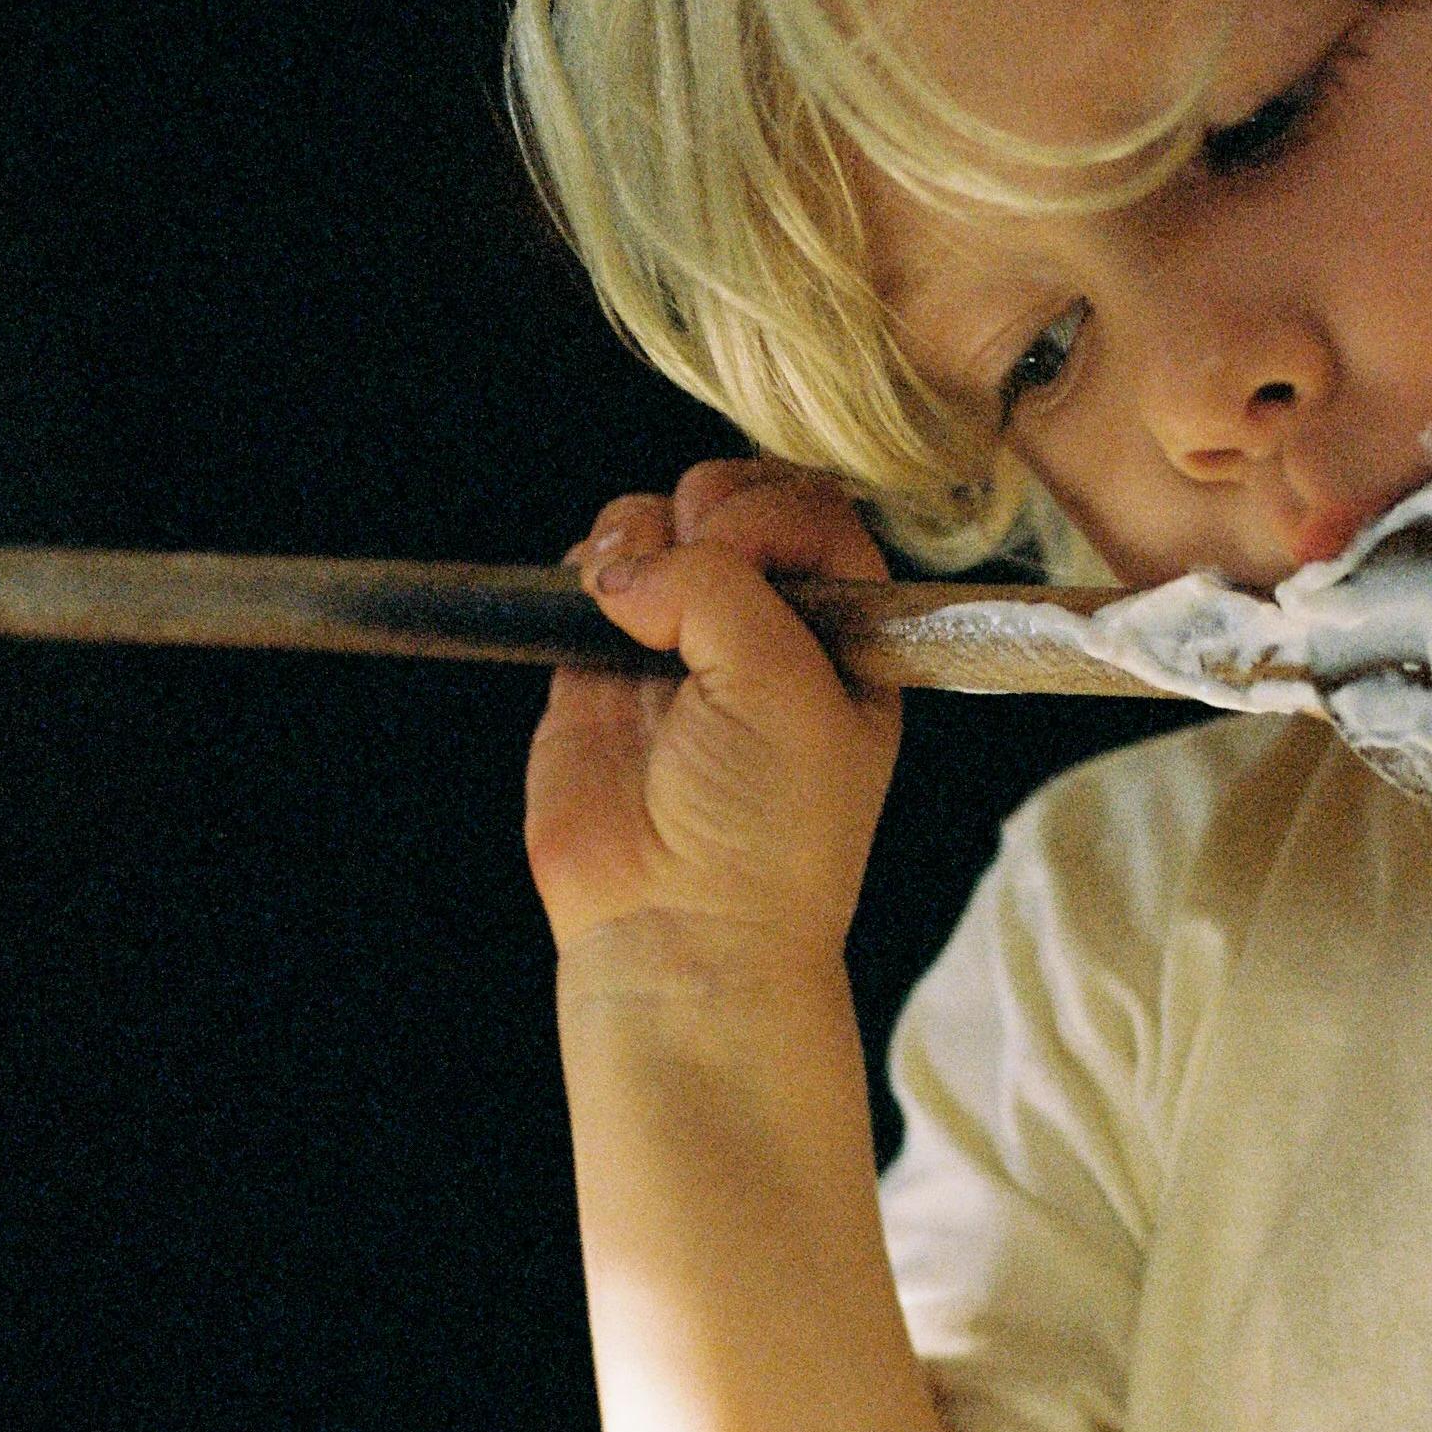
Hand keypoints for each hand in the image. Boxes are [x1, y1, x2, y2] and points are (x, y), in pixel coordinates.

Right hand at [524, 459, 899, 962]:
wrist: (681, 930)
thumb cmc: (770, 829)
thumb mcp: (788, 685)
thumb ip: (721, 585)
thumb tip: (631, 564)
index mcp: (843, 633)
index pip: (813, 511)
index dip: (769, 511)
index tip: (743, 559)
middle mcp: (767, 629)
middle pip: (729, 500)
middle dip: (704, 516)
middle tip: (695, 587)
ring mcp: (681, 644)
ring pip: (655, 524)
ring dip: (640, 536)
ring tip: (635, 606)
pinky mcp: (600, 667)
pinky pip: (592, 573)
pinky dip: (587, 567)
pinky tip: (597, 610)